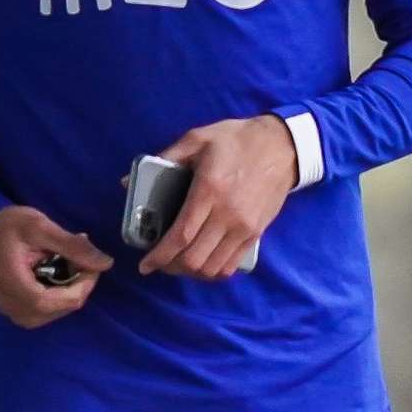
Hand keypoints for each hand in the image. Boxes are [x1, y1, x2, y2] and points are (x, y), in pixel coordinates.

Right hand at [0, 206, 114, 327]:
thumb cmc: (8, 227)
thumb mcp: (40, 228)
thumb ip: (73, 246)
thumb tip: (106, 263)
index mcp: (17, 288)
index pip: (64, 301)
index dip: (85, 284)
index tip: (91, 263)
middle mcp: (16, 309)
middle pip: (64, 306)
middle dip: (79, 283)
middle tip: (77, 258)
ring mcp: (17, 314)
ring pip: (60, 310)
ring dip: (71, 288)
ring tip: (65, 262)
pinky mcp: (20, 312)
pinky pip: (50, 309)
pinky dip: (61, 292)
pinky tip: (57, 272)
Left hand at [139, 114, 296, 279]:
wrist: (283, 146)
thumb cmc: (237, 140)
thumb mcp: (198, 139)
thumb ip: (165, 158)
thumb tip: (128, 182)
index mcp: (209, 191)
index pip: (181, 236)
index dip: (160, 256)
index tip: (145, 264)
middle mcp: (227, 215)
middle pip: (194, 258)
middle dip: (171, 267)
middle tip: (159, 262)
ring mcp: (244, 228)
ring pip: (212, 267)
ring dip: (191, 272)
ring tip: (178, 263)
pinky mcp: (256, 234)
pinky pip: (231, 265)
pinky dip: (212, 272)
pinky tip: (202, 263)